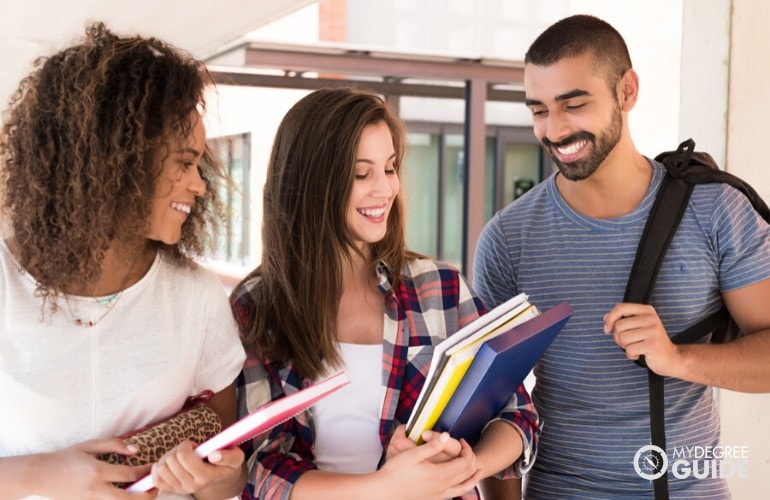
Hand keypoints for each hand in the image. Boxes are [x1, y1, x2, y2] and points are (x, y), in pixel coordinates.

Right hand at [29, 439, 153, 499]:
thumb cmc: (67, 457)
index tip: (153, 467)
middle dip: (146, 496)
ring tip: (147, 495)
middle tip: (157, 489)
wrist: (40, 476)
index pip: (129, 474)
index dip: (145, 472)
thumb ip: (115, 445)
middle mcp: (95, 489)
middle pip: (127, 499)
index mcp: (97, 471)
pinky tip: (129, 496)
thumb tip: (136, 450)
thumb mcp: (90, 445)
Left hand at [149, 440, 244, 496]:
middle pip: (171, 461)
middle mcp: (191, 485)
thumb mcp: (236, 457)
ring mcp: (180, 489)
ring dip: (168, 456)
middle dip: (177, 449)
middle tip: (187, 449)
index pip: (184, 457)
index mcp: (206, 476)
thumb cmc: (227, 464)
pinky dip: (158, 468)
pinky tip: (169, 463)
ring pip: (162, 468)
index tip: (193, 445)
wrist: (221, 479)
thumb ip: (228, 456)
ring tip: (179, 455)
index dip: (186, 445)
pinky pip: (156, 479)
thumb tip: (214, 455)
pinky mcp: (172, 489)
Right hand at [378, 431, 480, 498]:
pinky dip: (462, 488)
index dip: (467, 450)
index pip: (464, 463)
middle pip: (466, 474)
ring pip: (463, 488)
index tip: (463, 441)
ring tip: (479, 472)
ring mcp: (438, 495)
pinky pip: (454, 494)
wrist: (384, 493)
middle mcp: (443, 487)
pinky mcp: (432, 499)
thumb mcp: (413, 455)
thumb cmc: (396, 472)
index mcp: (440, 475)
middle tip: (467, 449)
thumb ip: (433, 446)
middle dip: (471, 460)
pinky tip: (458, 484)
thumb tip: (448, 436)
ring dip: (473, 478)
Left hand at [604, 303, 679, 375]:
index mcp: (647, 310)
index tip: (607, 329)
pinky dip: (630, 354)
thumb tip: (605, 318)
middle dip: (617, 337)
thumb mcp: (638, 327)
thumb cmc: (650, 342)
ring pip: (622, 338)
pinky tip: (639, 354)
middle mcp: (651, 318)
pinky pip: (629, 349)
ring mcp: (653, 331)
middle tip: (628, 342)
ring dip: (624, 346)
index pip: (621, 307)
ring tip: (635, 347)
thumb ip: (622, 320)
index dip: (609, 318)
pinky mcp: (653, 344)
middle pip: (619, 325)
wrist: (671, 358)